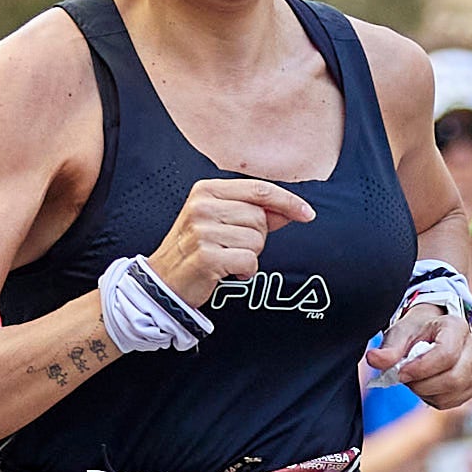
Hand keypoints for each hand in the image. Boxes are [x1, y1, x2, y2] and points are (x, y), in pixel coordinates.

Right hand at [146, 176, 318, 312]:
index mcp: (206, 190)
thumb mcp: (218, 222)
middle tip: (234, 247)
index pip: (258, 189)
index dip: (288, 201)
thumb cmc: (195, 250)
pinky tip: (227, 271)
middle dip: (257, 237)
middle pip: (260, 218)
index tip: (308, 213)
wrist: (163, 281)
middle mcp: (202, 207)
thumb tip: (291, 210)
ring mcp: (202, 231)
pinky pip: (249, 260)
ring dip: (250, 255)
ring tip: (227, 258)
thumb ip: (254, 212)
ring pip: (257, 240)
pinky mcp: (206, 256)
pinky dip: (245, 270)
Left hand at [371, 299, 471, 409]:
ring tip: (415, 379)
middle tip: (405, 377)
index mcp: (457, 327)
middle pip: (453, 378)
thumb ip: (389, 348)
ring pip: (452, 393)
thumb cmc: (416, 331)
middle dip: (422, 384)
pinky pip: (452, 402)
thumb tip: (374, 359)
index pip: (446, 355)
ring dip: (426, 392)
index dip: (421, 369)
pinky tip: (427, 385)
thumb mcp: (400, 333)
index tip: (400, 372)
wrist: (432, 332)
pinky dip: (434, 399)